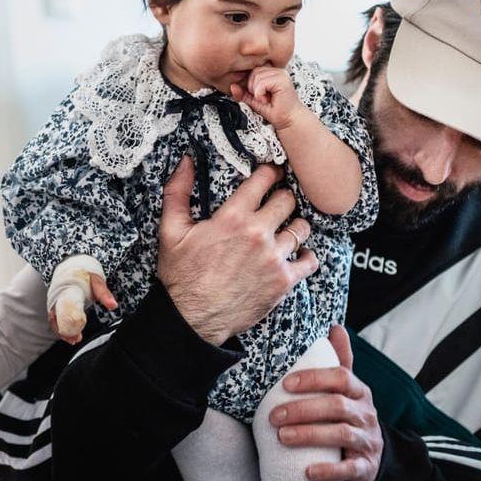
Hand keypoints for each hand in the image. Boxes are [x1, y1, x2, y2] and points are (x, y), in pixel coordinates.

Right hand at [48, 274, 117, 345]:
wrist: (75, 262)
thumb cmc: (85, 272)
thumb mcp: (96, 280)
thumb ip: (104, 293)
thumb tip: (113, 305)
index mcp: (65, 289)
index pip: (63, 309)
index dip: (66, 323)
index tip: (75, 334)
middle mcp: (57, 296)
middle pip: (57, 317)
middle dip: (65, 331)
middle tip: (75, 339)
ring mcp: (56, 301)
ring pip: (56, 319)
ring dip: (64, 331)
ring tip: (74, 340)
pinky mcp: (58, 304)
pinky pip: (57, 318)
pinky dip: (63, 327)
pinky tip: (72, 335)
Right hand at [156, 157, 318, 344]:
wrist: (192, 318)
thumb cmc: (181, 276)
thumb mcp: (171, 231)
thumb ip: (178, 192)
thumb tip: (186, 161)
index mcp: (232, 217)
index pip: (264, 180)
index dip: (270, 173)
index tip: (272, 174)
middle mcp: (257, 234)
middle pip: (288, 200)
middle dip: (283, 197)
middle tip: (278, 202)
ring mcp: (274, 257)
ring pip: (302, 227)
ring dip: (296, 225)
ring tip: (287, 229)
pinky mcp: (283, 281)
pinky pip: (310, 261)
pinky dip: (306, 256)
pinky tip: (297, 255)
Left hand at [231, 66, 303, 130]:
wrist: (288, 120)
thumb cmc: (275, 111)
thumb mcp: (254, 101)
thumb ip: (243, 93)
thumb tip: (232, 86)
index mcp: (272, 72)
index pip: (253, 71)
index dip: (251, 85)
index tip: (258, 96)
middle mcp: (277, 71)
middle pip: (254, 72)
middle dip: (253, 88)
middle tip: (262, 99)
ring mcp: (281, 74)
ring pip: (257, 77)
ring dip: (257, 92)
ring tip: (266, 99)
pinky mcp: (282, 80)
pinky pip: (261, 83)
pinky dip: (260, 94)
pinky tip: (267, 100)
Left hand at [269, 325, 382, 480]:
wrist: (371, 459)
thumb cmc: (349, 418)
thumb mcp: (346, 390)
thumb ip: (340, 361)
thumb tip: (336, 326)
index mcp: (359, 392)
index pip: (341, 376)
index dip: (314, 378)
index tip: (285, 384)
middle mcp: (366, 414)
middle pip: (337, 406)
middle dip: (302, 409)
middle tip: (273, 416)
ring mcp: (368, 441)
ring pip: (341, 435)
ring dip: (309, 435)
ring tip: (282, 438)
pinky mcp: (366, 468)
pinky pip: (350, 469)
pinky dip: (329, 471)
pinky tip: (307, 472)